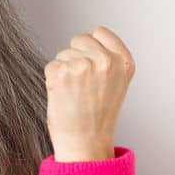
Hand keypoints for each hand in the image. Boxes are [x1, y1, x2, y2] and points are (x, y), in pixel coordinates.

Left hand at [45, 25, 134, 162]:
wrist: (85, 143)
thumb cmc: (98, 116)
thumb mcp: (116, 83)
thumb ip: (108, 59)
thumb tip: (89, 37)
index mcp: (124, 62)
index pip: (100, 31)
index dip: (90, 46)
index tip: (91, 64)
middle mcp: (106, 61)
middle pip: (79, 39)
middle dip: (75, 56)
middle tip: (82, 84)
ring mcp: (84, 65)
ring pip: (63, 53)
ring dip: (64, 70)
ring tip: (75, 93)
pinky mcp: (62, 72)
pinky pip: (50, 66)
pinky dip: (52, 80)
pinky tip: (63, 95)